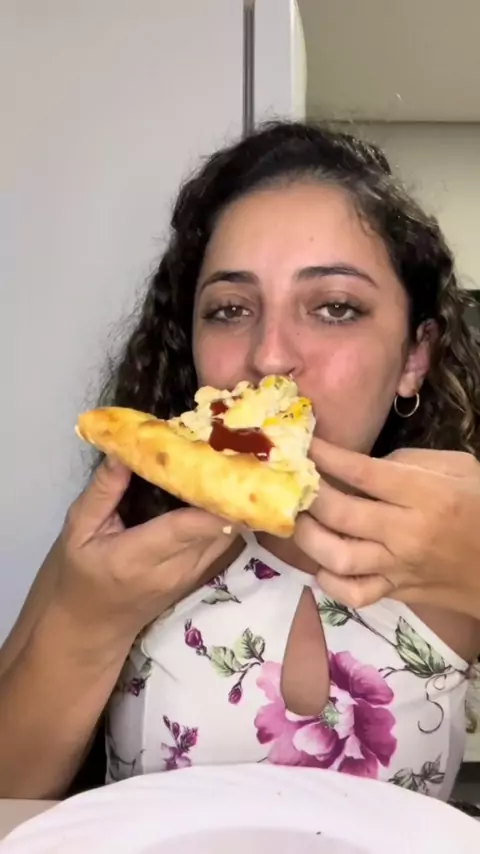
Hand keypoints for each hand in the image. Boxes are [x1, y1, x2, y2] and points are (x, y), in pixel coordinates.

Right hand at [49, 457, 236, 643]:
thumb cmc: (80, 574)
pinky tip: (215, 491)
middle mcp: (174, 569)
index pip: (188, 527)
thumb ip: (103, 490)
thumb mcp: (77, 530)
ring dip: (227, 501)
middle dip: (223, 490)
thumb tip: (125, 450)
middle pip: (217, 526)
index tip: (218, 461)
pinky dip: (223, 515)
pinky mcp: (200, 574)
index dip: (211, 497)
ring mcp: (192, 574)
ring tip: (221, 464)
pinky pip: (223, 539)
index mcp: (137, 557)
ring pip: (228, 533)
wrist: (90, 627)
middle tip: (222, 450)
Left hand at [295, 440, 479, 617]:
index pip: (362, 471)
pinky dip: (329, 581)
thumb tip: (359, 466)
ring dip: (309, 536)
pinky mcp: (396, 592)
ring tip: (301, 518)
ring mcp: (399, 567)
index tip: (301, 444)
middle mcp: (407, 532)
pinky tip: (322, 562)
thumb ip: (407, 461)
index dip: (325, 456)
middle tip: (295, 482)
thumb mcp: (457, 467)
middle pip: (341, 512)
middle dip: (309, 494)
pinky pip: (353, 594)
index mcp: (425, 494)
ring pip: (339, 557)